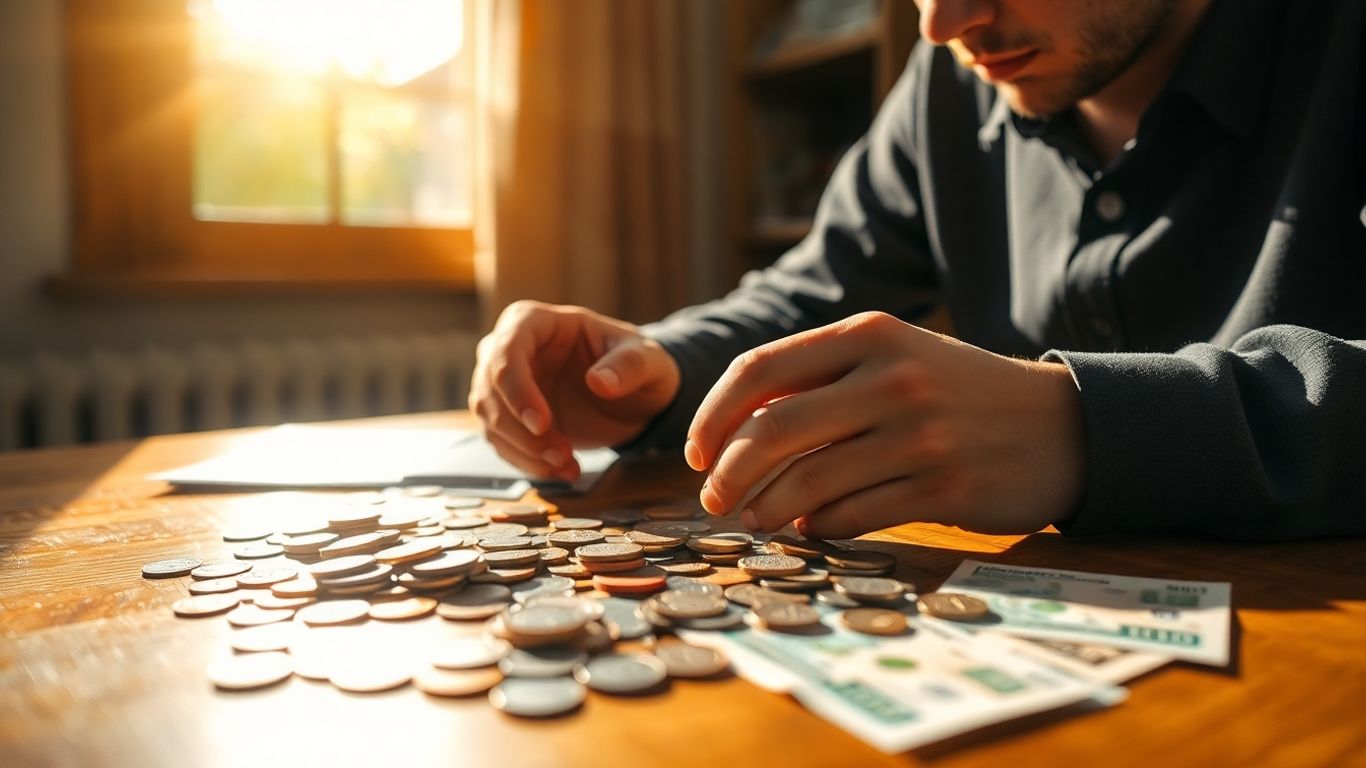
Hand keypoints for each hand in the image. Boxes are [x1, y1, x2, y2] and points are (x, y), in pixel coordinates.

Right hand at [469, 301, 680, 480]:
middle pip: (489, 389)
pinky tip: (562, 470)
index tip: (542, 424)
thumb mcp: (649, 360)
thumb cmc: (637, 364)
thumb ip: (630, 365)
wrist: (634, 395)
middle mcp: (509, 348)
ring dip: (524, 450)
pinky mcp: (509, 415)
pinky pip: (501, 441)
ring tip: (567, 465)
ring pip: (489, 419)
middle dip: (521, 430)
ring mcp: (505, 384)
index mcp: (535, 322)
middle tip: (560, 454)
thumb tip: (600, 381)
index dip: (518, 390)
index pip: (507, 350)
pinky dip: (527, 463)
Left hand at [684, 312, 1086, 537]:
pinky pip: (852, 515)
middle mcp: (891, 379)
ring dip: (766, 507)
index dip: (713, 414)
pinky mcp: (942, 487)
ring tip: (754, 518)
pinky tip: (810, 526)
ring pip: (808, 481)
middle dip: (727, 471)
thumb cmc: (959, 391)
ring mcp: (918, 435)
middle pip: (773, 429)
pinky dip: (818, 525)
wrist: (1062, 425)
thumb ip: (822, 378)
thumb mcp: (896, 356)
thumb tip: (736, 427)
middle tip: (712, 498)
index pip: (760, 369)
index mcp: (870, 334)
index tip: (696, 450)